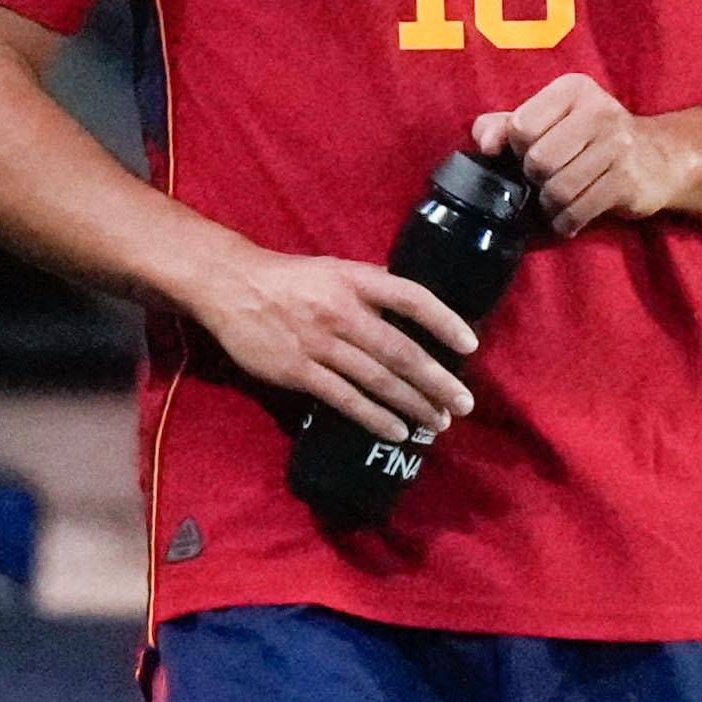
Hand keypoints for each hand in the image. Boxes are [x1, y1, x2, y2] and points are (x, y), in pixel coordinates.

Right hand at [177, 233, 478, 455]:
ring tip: (438, 422)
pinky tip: (397, 431)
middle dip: (437, 381)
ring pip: (377, 380)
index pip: (411, 298)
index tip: (470, 345)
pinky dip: (374, 417)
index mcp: (355, 281)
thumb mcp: (333, 269)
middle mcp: (342, 312)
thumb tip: (411, 308)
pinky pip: (344, 399)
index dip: (444, 321)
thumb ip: (370, 287)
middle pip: (401, 351)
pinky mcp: (298, 371)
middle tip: (463, 404)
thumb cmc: (288, 279)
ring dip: (413, 404)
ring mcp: (319, 344)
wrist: (230, 286)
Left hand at [471, 76, 677, 235]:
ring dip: (550, 204)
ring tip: (556, 201)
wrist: (659, 157)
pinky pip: (578, 210)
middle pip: (538, 160)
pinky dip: (566, 221)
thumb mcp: (550, 119)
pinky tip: (568, 217)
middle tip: (546, 179)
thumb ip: (505, 124)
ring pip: (557, 189)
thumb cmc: (591, 137)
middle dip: (535, 178)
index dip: (517, 148)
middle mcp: (599, 111)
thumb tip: (486, 143)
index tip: (529, 152)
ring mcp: (617, 146)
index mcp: (573, 89)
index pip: (522, 125)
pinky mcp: (628, 181)